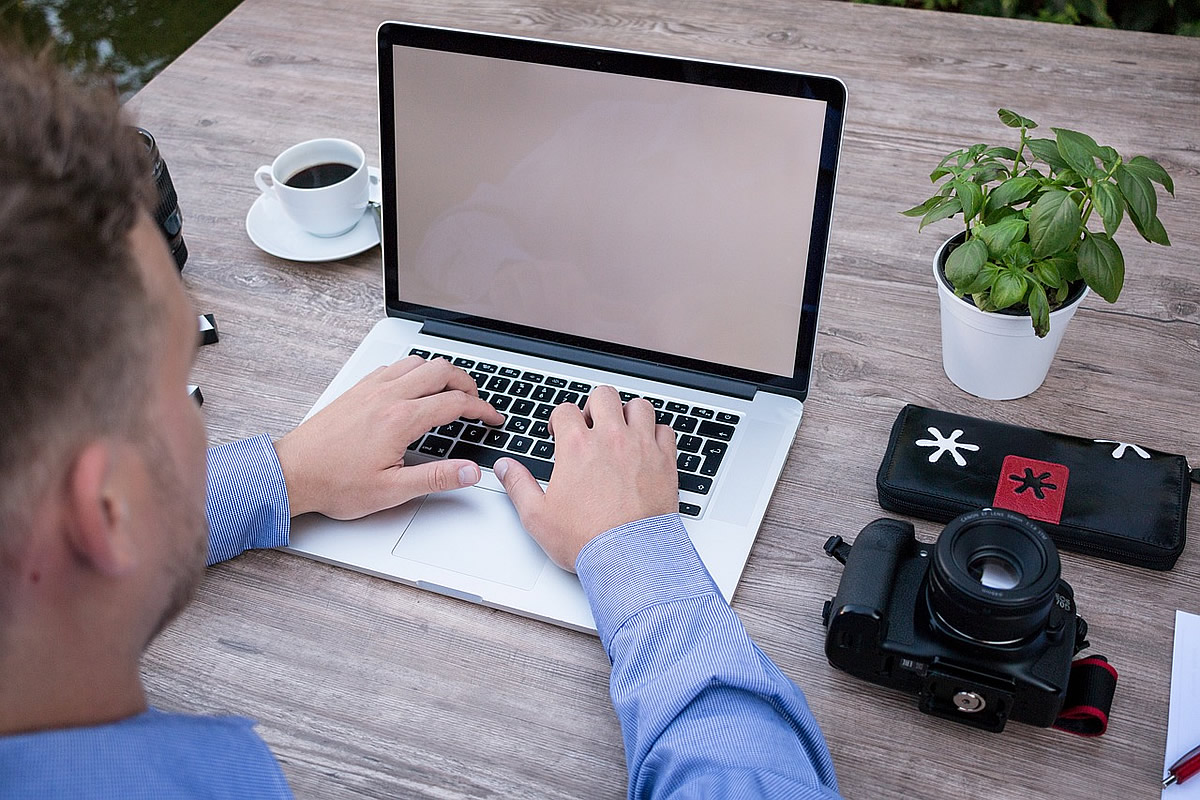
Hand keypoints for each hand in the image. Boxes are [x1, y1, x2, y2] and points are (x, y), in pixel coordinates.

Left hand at [273, 355, 504, 518]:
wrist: (292, 472)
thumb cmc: (335, 483)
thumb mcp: (393, 491)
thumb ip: (437, 478)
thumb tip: (470, 472)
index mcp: (401, 419)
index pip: (455, 403)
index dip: (482, 410)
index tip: (492, 419)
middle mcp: (387, 396)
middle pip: (441, 370)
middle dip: (467, 383)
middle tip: (476, 401)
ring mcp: (370, 388)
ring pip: (417, 362)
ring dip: (440, 372)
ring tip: (451, 390)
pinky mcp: (357, 389)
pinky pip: (393, 366)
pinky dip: (413, 371)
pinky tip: (413, 388)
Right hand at [494, 385, 677, 570]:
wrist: (630, 557)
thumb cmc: (588, 539)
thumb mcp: (538, 516)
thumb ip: (518, 486)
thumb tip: (505, 468)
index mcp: (577, 446)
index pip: (565, 410)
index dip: (560, 419)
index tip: (561, 432)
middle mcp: (610, 439)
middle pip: (603, 396)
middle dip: (594, 406)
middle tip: (592, 425)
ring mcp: (641, 447)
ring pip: (639, 406)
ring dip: (628, 414)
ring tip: (622, 430)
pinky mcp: (665, 461)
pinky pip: (666, 430)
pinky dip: (657, 434)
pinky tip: (649, 447)